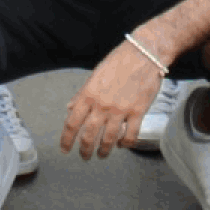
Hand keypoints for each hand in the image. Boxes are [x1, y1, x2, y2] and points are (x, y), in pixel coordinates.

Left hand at [60, 40, 165, 159]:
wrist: (144, 53)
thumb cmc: (119, 61)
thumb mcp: (95, 75)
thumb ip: (82, 94)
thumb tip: (70, 109)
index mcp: (89, 95)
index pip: (72, 123)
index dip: (66, 140)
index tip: (65, 149)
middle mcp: (102, 105)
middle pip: (89, 136)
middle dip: (85, 150)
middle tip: (85, 156)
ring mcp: (121, 110)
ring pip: (109, 139)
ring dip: (104, 151)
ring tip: (102, 154)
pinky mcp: (138, 112)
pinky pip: (130, 135)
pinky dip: (125, 144)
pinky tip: (122, 144)